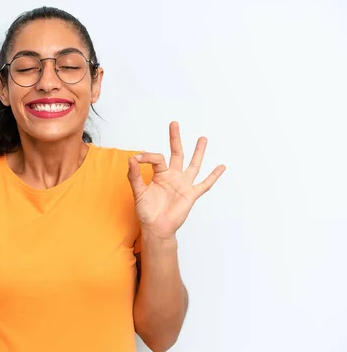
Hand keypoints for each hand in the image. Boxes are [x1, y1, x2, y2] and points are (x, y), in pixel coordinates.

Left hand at [127, 121, 225, 240]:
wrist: (156, 228)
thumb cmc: (146, 211)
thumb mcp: (138, 192)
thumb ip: (134, 175)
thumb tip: (131, 158)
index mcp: (160, 175)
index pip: (157, 158)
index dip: (147, 156)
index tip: (137, 158)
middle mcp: (173, 177)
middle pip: (176, 153)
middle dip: (175, 139)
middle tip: (174, 123)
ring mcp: (183, 185)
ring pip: (193, 165)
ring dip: (198, 152)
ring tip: (202, 138)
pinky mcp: (191, 195)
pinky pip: (205, 184)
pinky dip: (213, 176)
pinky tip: (221, 166)